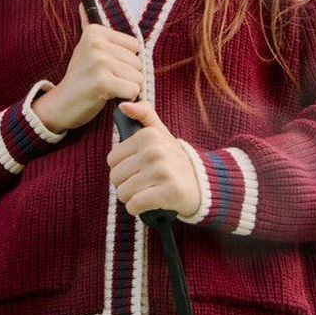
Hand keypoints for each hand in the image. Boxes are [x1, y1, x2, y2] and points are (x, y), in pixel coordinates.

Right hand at [31, 3, 143, 132]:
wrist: (60, 104)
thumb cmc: (80, 78)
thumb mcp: (85, 48)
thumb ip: (88, 27)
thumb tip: (82, 4)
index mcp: (95, 31)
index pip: (135, 45)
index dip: (126, 61)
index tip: (107, 67)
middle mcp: (96, 42)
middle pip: (138, 62)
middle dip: (127, 76)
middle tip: (105, 80)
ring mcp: (99, 61)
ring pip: (138, 77)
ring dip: (126, 88)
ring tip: (105, 88)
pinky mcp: (102, 81)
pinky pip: (133, 90)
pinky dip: (125, 98)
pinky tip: (108, 96)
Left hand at [106, 100, 201, 218]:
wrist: (203, 183)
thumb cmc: (174, 159)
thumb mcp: (161, 132)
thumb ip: (143, 114)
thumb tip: (123, 105)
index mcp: (147, 135)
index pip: (112, 159)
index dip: (121, 168)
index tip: (135, 170)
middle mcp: (154, 151)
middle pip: (116, 177)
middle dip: (124, 185)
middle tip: (141, 184)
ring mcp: (162, 171)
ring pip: (124, 192)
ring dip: (130, 198)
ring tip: (144, 194)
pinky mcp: (168, 192)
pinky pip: (135, 205)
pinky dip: (137, 209)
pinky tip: (147, 205)